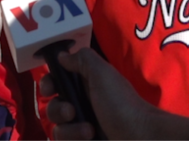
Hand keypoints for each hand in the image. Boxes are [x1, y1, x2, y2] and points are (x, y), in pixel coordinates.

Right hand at [40, 48, 188, 140]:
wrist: (140, 136)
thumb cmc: (121, 103)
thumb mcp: (103, 74)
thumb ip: (82, 60)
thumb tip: (61, 55)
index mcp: (85, 85)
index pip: (57, 82)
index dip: (49, 84)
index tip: (49, 89)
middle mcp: (81, 105)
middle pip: (53, 107)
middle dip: (58, 110)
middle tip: (72, 112)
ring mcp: (81, 127)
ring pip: (57, 130)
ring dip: (69, 131)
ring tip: (89, 131)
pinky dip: (73, 140)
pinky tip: (89, 139)